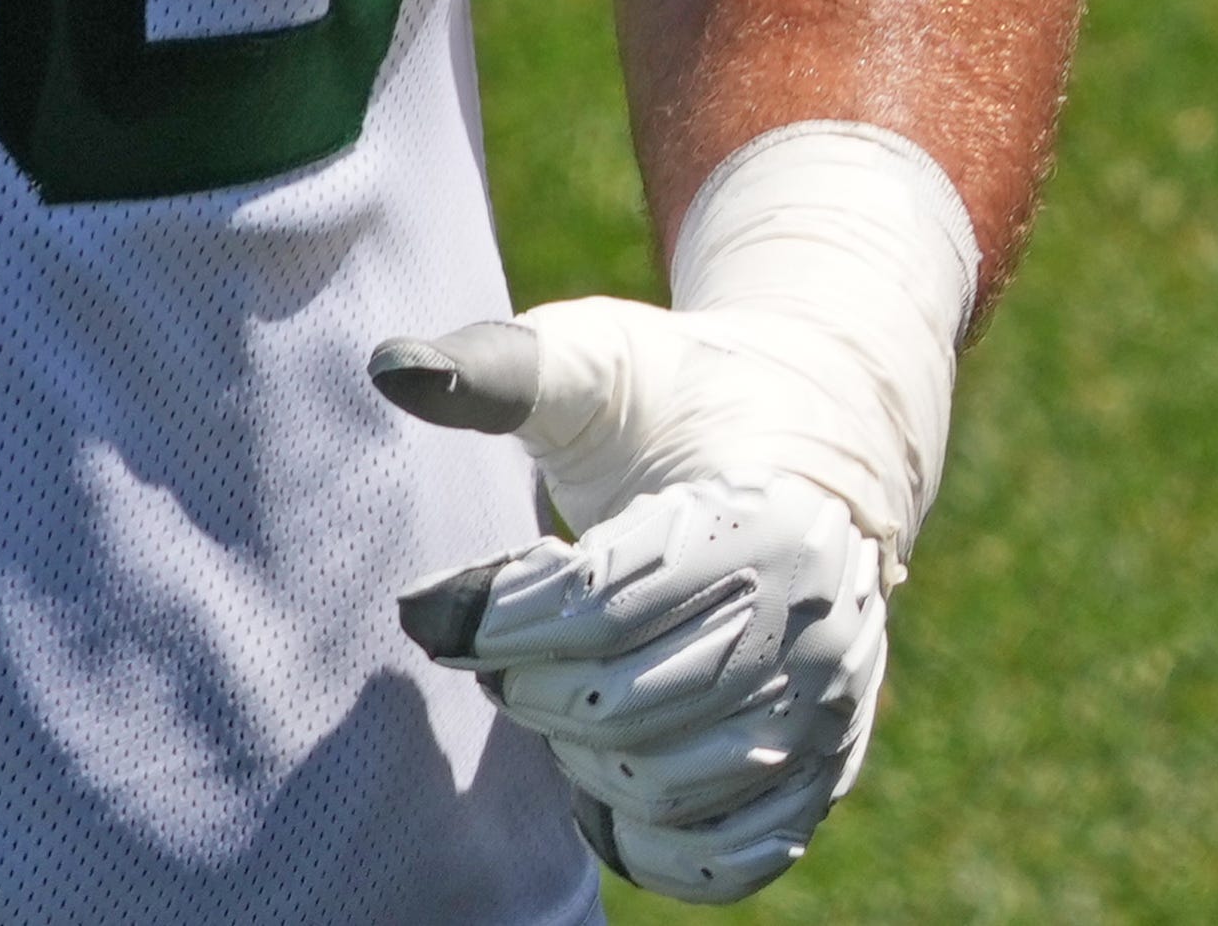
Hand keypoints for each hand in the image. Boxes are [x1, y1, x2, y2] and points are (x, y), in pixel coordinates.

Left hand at [377, 292, 911, 904]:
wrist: (808, 443)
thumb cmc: (679, 398)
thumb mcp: (599, 359)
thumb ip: (499, 366)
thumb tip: (389, 368)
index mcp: (766, 523)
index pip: (604, 607)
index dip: (498, 615)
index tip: (429, 605)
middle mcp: (814, 633)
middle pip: (626, 708)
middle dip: (524, 683)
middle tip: (485, 645)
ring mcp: (827, 715)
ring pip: (669, 789)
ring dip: (575, 756)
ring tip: (544, 690)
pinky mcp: (821, 773)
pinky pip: (729, 858)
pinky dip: (648, 843)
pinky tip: (596, 778)